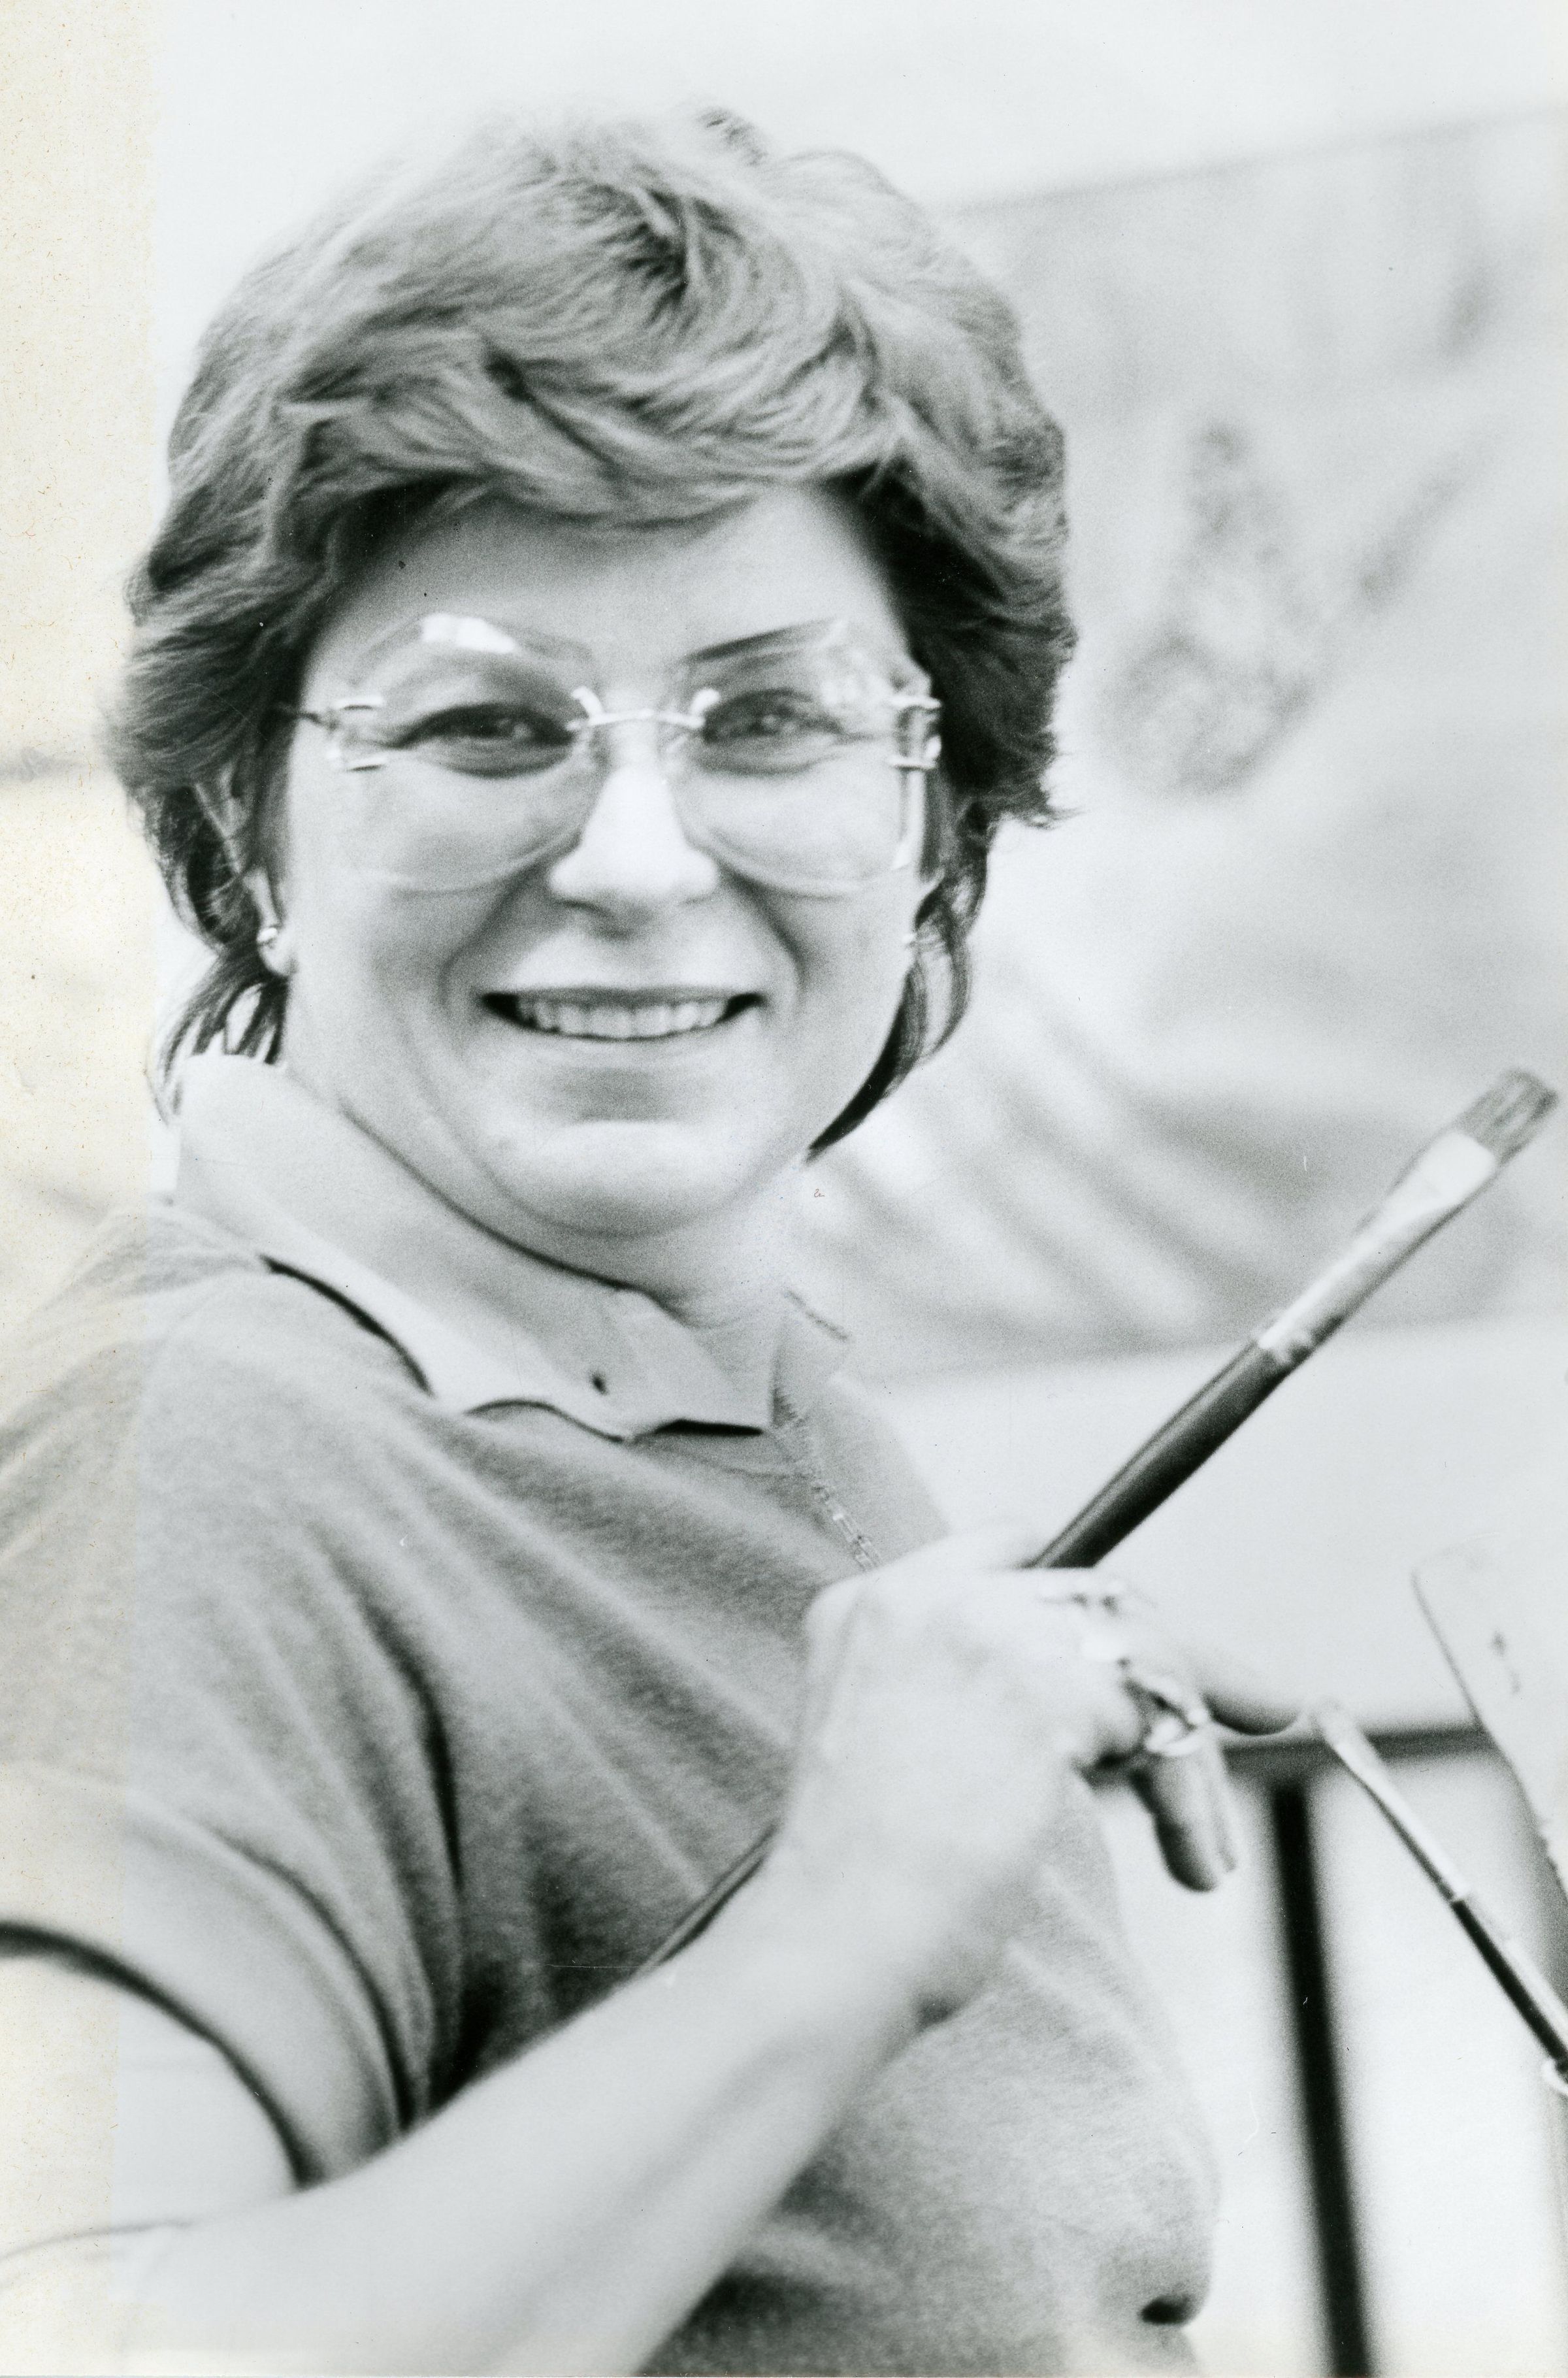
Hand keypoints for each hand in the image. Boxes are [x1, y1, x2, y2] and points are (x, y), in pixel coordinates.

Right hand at [756, 1523, 1296, 2019]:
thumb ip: (960, 1695)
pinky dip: (1188, 1793)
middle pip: (1096, 1599)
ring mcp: (982, 1633)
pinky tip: (1193, 1856)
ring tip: (1210, 1845)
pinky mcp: (1043, 1693)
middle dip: (1177, 1667)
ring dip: (1194, 1747)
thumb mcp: (893, 1747)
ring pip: (1142, 1654)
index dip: (1091, 1599)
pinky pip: (1159, 1722)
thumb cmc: (862, 1888)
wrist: (830, 1941)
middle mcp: (922, 1595)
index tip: (1154, 1643)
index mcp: (870, 1604)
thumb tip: (1089, 1706)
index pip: (1012, 1548)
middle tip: (1259, 1706)